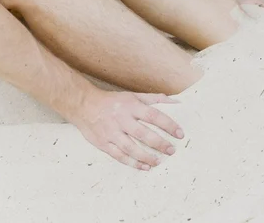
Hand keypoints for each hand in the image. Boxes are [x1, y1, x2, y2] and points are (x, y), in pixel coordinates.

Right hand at [69, 90, 184, 170]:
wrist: (84, 105)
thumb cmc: (113, 101)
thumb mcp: (133, 96)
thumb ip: (154, 99)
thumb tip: (176, 102)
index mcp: (130, 106)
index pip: (153, 115)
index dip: (168, 124)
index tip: (179, 133)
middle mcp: (121, 119)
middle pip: (143, 134)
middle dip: (159, 144)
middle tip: (172, 150)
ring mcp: (111, 132)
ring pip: (131, 148)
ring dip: (147, 157)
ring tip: (159, 162)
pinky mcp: (104, 143)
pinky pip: (119, 156)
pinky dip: (132, 163)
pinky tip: (144, 167)